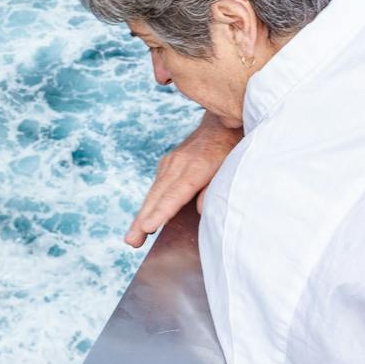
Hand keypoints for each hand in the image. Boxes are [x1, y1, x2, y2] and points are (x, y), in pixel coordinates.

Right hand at [125, 113, 241, 247]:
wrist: (220, 123)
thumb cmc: (230, 148)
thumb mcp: (233, 165)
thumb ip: (215, 188)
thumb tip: (200, 210)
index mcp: (197, 166)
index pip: (176, 193)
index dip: (162, 211)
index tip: (148, 226)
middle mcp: (178, 164)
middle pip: (158, 196)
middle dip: (143, 219)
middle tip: (131, 240)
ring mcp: (170, 163)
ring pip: (154, 194)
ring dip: (141, 216)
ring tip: (132, 239)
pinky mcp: (167, 165)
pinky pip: (156, 188)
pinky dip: (148, 206)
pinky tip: (142, 222)